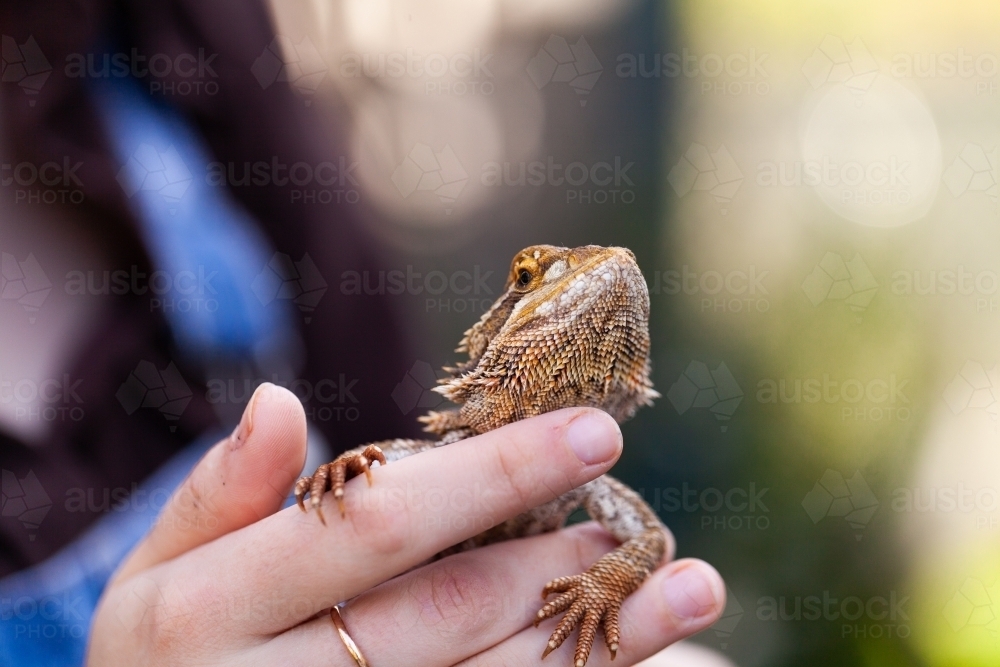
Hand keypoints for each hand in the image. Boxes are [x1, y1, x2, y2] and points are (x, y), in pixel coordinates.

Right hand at [87, 383, 725, 665]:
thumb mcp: (158, 576)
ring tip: (689, 592)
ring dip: (600, 642)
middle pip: (449, 614)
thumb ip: (217, 496)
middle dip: (557, 561)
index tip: (590, 431)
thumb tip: (278, 399)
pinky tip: (627, 662)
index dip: (490, 475)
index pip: (376, 524)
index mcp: (209, 612)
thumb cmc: (161, 662)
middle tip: (639, 521)